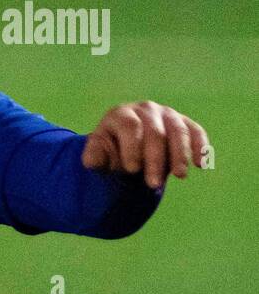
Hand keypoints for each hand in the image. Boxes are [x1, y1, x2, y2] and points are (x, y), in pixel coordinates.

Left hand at [81, 101, 208, 189]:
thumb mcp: (98, 154)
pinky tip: (201, 164)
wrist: (127, 146)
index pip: (130, 127)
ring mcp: (167, 114)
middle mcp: (145, 109)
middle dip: (155, 159)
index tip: (131, 169)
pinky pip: (195, 131)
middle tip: (153, 184)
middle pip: (155, 132)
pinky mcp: (184, 123)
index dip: (132, 148)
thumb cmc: (111, 150)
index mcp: (121, 114)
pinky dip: (200, 146)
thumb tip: (92, 163)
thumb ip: (94, 157)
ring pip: (177, 131)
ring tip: (179, 176)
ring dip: (180, 155)